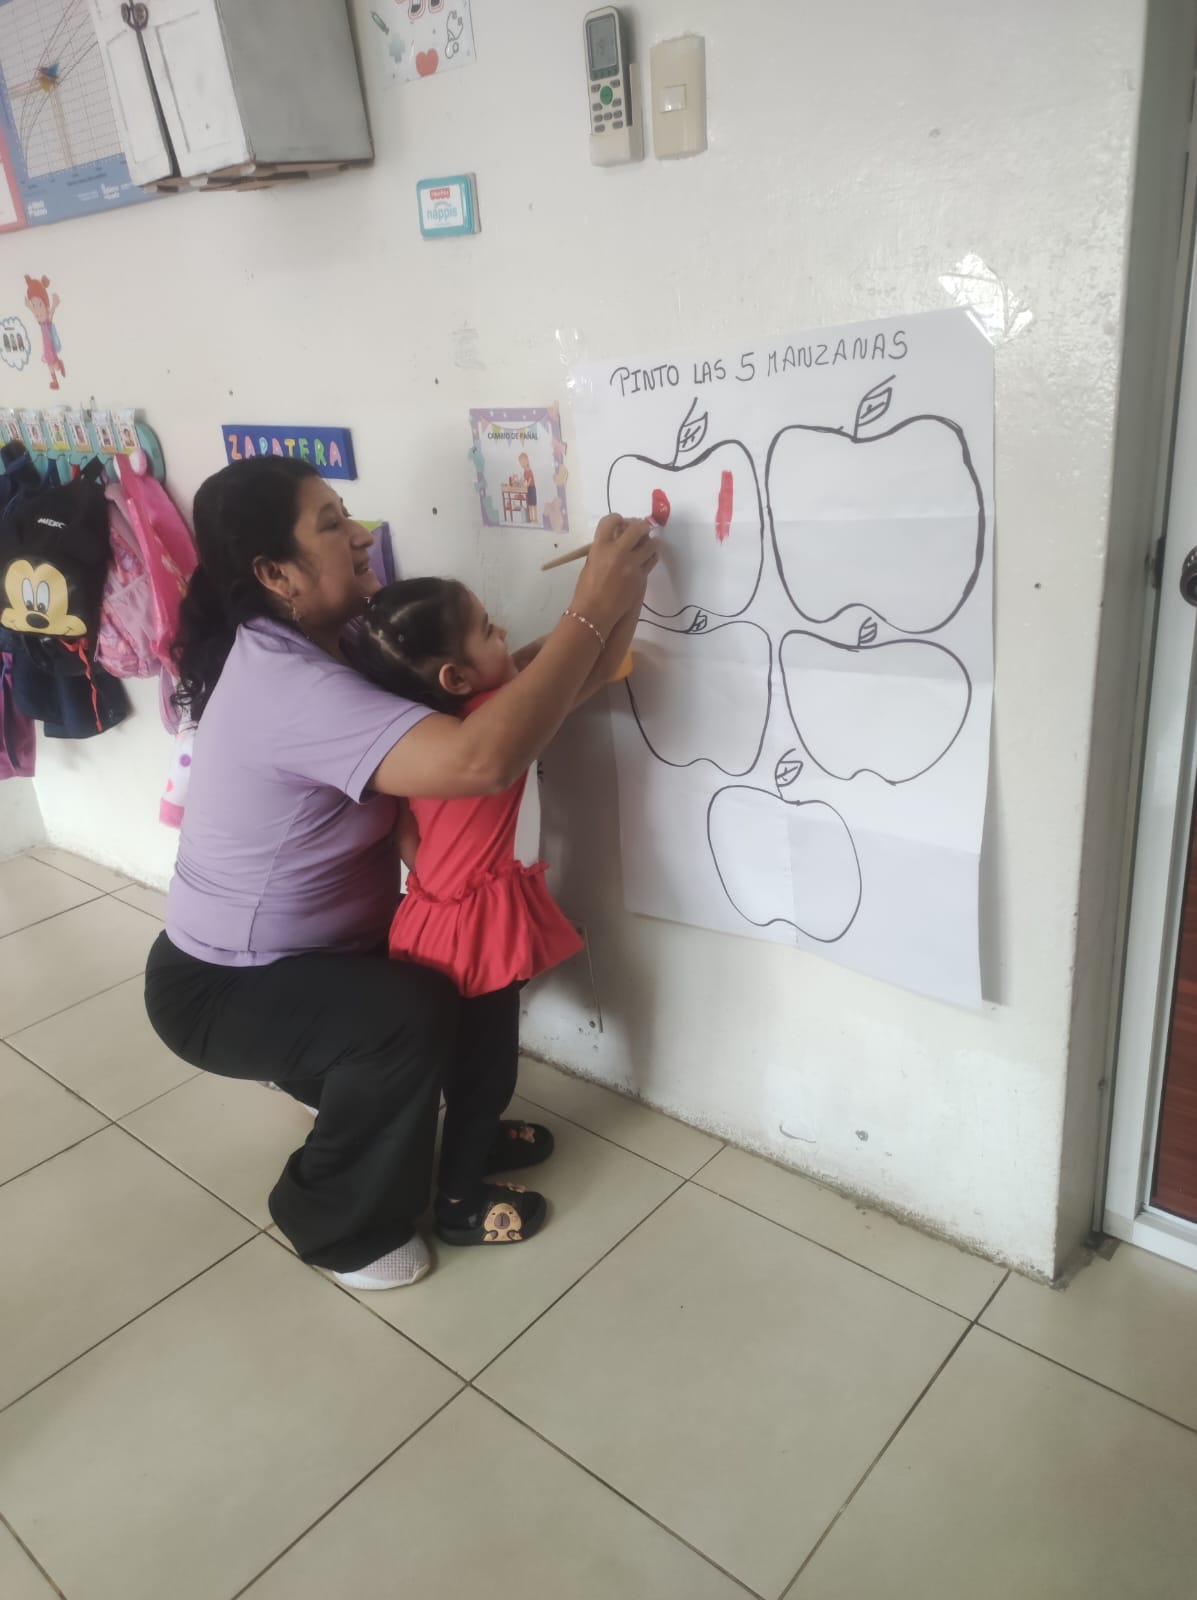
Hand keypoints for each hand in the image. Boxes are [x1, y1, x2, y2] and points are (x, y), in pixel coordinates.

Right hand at [571, 515, 658, 634]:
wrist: (595, 612)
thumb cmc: (586, 588)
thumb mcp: (590, 562)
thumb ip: (603, 548)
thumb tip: (616, 539)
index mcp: (600, 546)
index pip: (611, 521)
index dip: (616, 518)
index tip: (619, 522)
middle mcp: (618, 552)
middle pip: (636, 528)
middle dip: (639, 525)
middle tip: (640, 527)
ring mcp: (632, 565)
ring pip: (650, 544)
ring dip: (650, 540)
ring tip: (648, 541)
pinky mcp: (641, 577)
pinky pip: (652, 560)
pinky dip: (652, 555)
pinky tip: (649, 555)